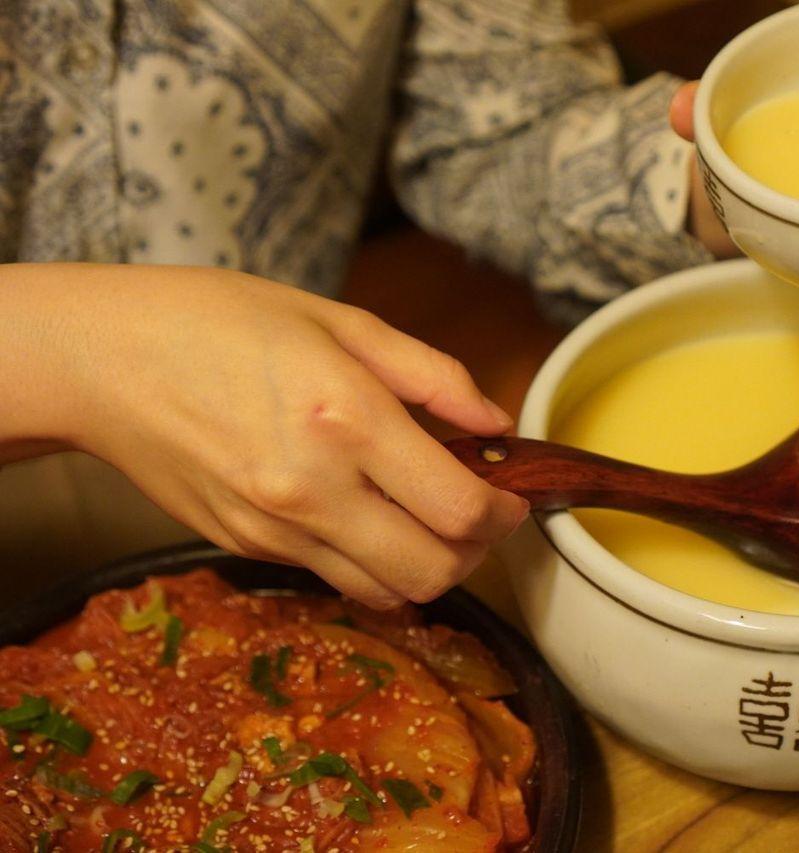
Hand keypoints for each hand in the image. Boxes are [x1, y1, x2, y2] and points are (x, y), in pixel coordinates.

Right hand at [0, 264, 527, 608]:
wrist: (105, 359)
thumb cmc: (222, 322)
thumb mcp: (341, 320)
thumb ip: (433, 376)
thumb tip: (498, 422)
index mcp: (346, 418)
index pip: (459, 509)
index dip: (506, 512)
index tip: (514, 494)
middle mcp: (313, 489)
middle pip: (434, 572)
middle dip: (478, 551)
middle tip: (482, 513)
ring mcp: (276, 530)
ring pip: (388, 593)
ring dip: (429, 567)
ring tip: (430, 519)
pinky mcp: (248, 549)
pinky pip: (336, 580)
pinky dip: (374, 564)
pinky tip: (372, 517)